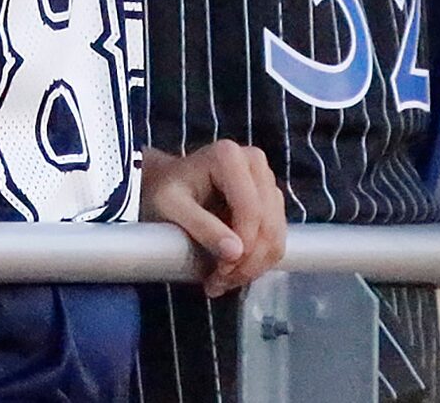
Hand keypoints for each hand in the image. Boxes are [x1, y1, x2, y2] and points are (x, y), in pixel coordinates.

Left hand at [141, 142, 287, 296]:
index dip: (242, 247)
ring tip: (222, 280)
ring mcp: (266, 179)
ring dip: (254, 266)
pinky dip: (259, 261)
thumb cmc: (162, 192)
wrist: (165, 185)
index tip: (220, 272)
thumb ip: (202, 228)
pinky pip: (276, 237)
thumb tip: (235, 254)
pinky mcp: (270, 198)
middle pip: (268, 224)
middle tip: (218, 283)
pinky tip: (233, 271)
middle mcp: (254, 161)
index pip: (250, 209)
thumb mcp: (171, 209)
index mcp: (229, 156)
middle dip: (248, 262)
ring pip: (276, 234)